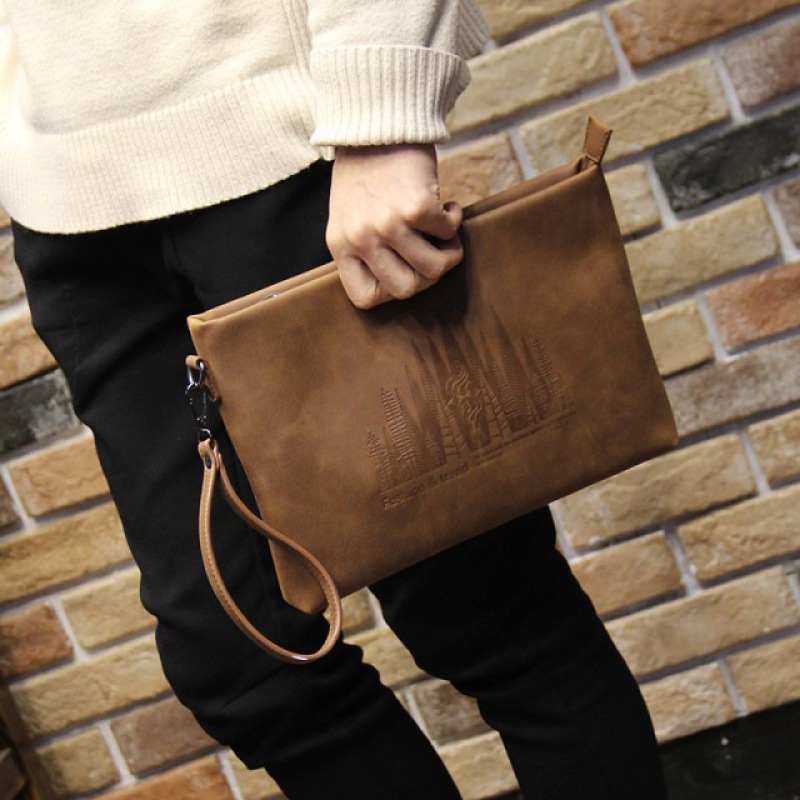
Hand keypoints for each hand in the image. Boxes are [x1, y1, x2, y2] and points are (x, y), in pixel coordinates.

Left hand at [326, 143, 463, 309]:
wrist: (377, 122)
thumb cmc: (367, 173)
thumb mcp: (349, 216)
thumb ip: (364, 249)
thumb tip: (405, 282)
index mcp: (340, 245)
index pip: (365, 298)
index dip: (391, 291)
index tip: (403, 269)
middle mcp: (360, 238)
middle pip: (405, 290)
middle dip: (426, 275)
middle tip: (431, 251)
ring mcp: (388, 224)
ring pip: (432, 269)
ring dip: (448, 252)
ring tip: (444, 231)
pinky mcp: (415, 206)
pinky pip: (447, 234)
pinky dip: (454, 221)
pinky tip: (448, 205)